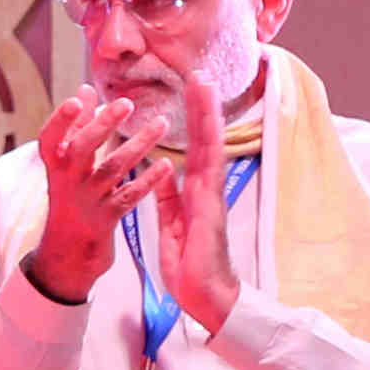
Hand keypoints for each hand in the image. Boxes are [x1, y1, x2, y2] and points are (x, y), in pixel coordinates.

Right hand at [25, 86, 168, 301]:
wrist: (69, 250)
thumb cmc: (71, 195)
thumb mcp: (66, 165)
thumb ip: (76, 128)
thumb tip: (85, 90)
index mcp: (55, 164)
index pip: (50, 138)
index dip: (61, 120)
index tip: (77, 100)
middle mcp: (67, 181)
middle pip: (83, 149)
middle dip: (103, 125)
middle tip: (127, 103)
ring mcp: (87, 201)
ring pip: (112, 169)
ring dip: (138, 145)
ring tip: (162, 123)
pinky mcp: (106, 219)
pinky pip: (129, 197)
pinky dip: (148, 180)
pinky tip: (166, 165)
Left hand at [144, 71, 243, 336]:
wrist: (206, 296)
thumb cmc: (191, 269)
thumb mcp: (171, 226)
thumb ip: (167, 198)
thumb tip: (159, 174)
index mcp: (193, 193)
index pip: (191, 149)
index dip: (190, 122)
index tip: (189, 95)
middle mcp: (205, 188)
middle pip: (203, 139)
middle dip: (201, 107)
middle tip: (200, 73)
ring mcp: (211, 194)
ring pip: (209, 145)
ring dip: (207, 113)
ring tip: (204, 82)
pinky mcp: (210, 204)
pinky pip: (209, 166)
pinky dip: (210, 141)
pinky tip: (208, 120)